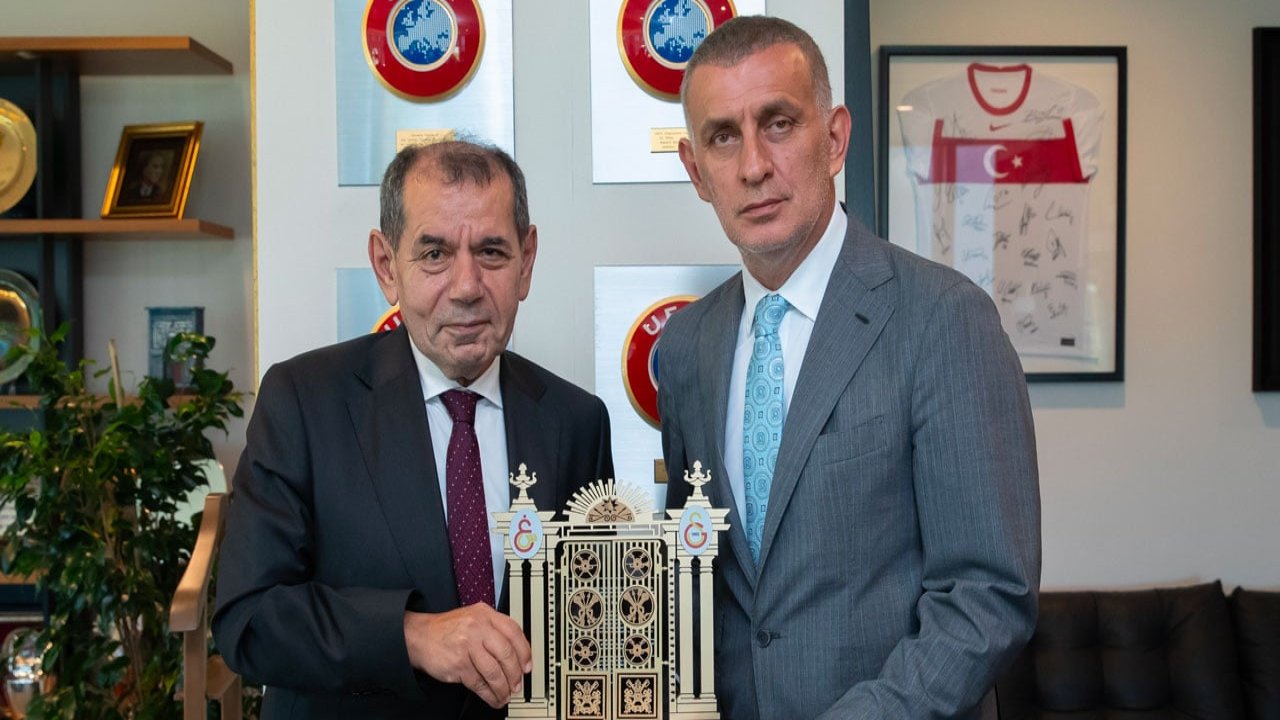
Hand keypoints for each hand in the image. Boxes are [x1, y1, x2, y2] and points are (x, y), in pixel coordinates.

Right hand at [404, 604, 531, 708]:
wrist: (419, 636)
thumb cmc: (448, 630)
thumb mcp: (474, 618)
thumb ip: (495, 630)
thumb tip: (518, 654)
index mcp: (485, 614)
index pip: (514, 632)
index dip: (525, 652)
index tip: (528, 666)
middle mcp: (478, 627)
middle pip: (507, 654)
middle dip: (515, 674)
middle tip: (517, 685)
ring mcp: (467, 645)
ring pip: (494, 672)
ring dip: (503, 688)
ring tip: (505, 695)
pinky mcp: (458, 664)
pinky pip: (479, 683)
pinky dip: (489, 694)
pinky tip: (492, 698)